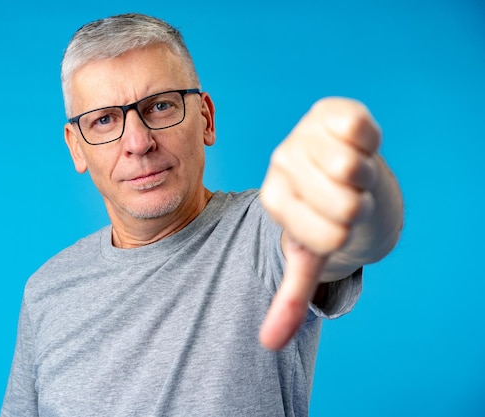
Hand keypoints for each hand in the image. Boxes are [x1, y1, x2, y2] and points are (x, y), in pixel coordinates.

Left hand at [258, 97, 381, 349]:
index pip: (325, 236)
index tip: (333, 223)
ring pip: (352, 168)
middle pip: (345, 204)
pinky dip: (369, 143)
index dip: (344, 234)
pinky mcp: (328, 110)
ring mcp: (302, 134)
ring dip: (365, 178)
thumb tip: (268, 345)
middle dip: (357, 207)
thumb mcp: (308, 257)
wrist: (345, 176)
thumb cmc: (326, 219)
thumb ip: (288, 297)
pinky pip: (360, 128)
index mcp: (273, 201)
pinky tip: (356, 146)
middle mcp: (280, 164)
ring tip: (350, 176)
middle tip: (345, 199)